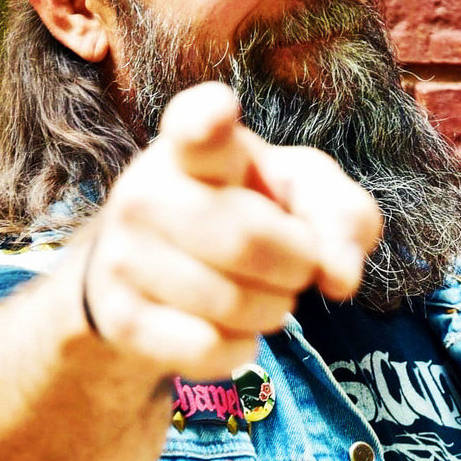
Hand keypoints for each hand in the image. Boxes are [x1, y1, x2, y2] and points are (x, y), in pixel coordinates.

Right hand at [83, 82, 381, 379]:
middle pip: (247, 240)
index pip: (196, 124)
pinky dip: (241, 349)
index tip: (220, 112)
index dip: (210, 117)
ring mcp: (122, 256)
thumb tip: (340, 277)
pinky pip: (206, 349)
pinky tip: (234, 330)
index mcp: (196, 145)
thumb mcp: (306, 196)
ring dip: (274, 311)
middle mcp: (146, 190)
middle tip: (296, 266)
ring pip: (230, 304)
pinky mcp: (118, 318)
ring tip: (265, 295)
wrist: (161, 276)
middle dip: (296, 266)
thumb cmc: (249, 214)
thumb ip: (343, 217)